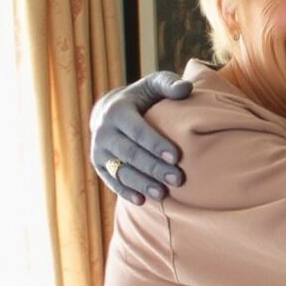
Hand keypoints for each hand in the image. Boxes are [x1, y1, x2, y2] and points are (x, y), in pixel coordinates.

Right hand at [91, 72, 191, 202]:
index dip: (156, 144)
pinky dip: (125, 192)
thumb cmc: (142, 98)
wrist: (110, 111)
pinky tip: (141, 201)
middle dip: (154, 168)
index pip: (137, 130)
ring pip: (121, 170)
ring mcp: (99, 150)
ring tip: (162, 194)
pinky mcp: (99, 165)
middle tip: (177, 179)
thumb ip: (169, 84)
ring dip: (141, 183)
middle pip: (131, 154)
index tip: (176, 157)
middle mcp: (103, 131)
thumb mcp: (153, 85)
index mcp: (117, 111)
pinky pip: (112, 181)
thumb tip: (186, 89)